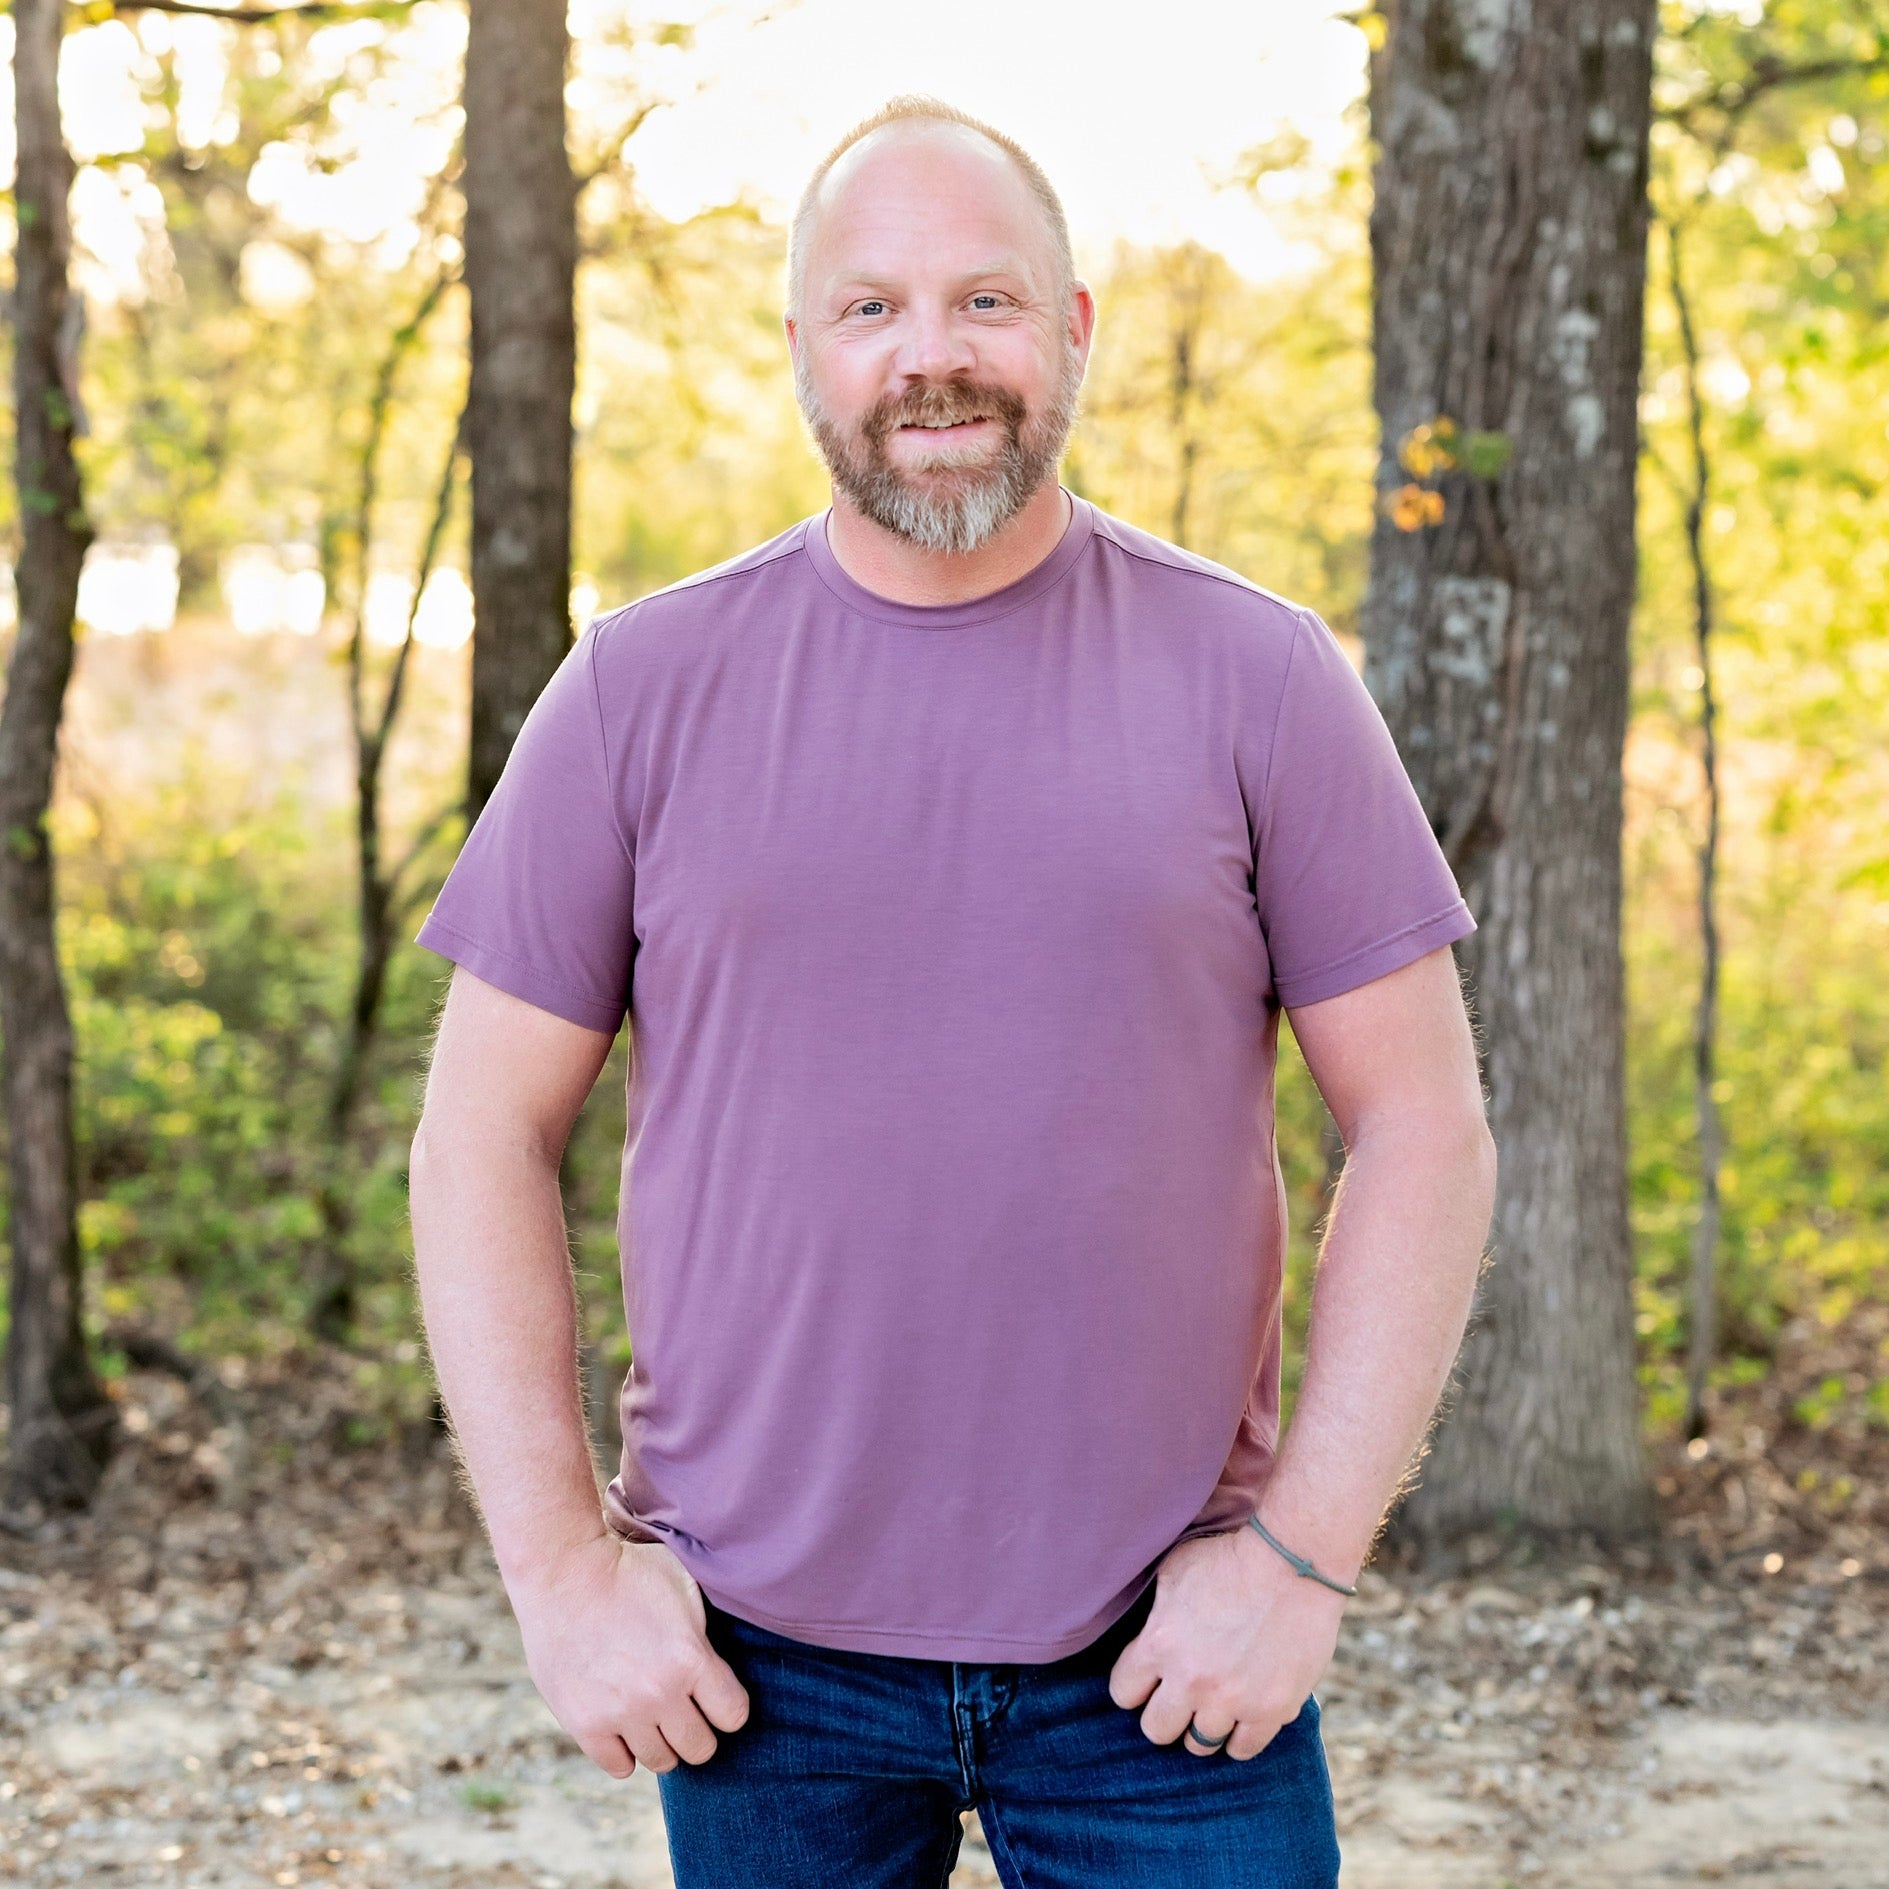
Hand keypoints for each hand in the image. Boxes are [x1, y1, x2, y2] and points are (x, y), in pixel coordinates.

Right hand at [507, 1531, 750, 1777]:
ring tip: (653, 1715)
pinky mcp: (584, 1724)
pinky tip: (624, 1726)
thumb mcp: (683, 1584)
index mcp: (690, 1658)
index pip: (734, 1715)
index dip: (728, 1706)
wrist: (564, 1572)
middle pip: (701, 1748)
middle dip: (698, 1729)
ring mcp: (620, 1713)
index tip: (716, 1696)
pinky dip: (624, 1752)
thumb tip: (727, 1650)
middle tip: (684, 1709)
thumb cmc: (629, 1571)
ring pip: (661, 1761)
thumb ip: (707, 1627)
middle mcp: (659, 1693)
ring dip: (662, 1741)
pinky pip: (619, 1767)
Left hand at [1107, 1522, 1348, 1760]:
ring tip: (1213, 1705)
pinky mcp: (1271, 1710)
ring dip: (1202, 1725)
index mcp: (1160, 1644)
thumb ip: (1154, 1610)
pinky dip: (1239, 1737)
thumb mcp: (1175, 1571)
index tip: (1147, 1679)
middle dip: (1164, 1714)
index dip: (1133, 1686)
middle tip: (1179, 1698)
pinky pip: (1243, 1749)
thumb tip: (1144, 1631)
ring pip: (1199, 1744)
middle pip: (1156, 1730)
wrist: (1293, 1564)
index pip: (1123, 1692)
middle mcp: (1191, 1680)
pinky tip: (1242, 1717)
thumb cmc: (1230, 1559)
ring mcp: (1232, 1700)